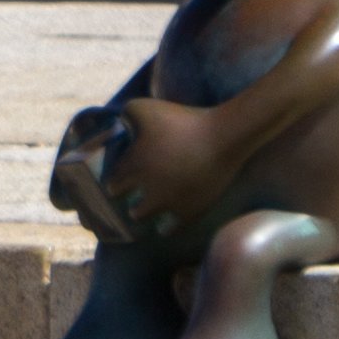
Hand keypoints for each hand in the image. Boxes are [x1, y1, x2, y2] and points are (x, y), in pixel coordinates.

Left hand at [98, 96, 216, 229]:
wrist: (226, 135)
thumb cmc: (185, 119)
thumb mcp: (146, 108)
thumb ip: (125, 115)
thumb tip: (117, 126)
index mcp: (134, 165)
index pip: (113, 184)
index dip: (116, 183)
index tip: (121, 182)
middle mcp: (147, 187)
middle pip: (122, 200)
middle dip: (125, 199)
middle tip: (132, 197)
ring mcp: (168, 202)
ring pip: (140, 217)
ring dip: (141, 213)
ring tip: (145, 210)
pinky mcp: (190, 211)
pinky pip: (169, 230)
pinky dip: (164, 229)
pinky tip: (164, 227)